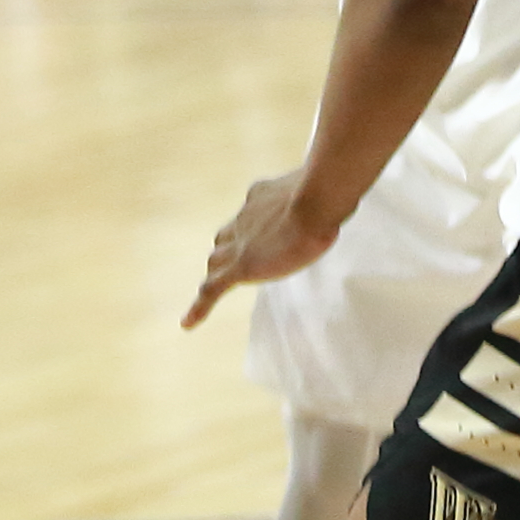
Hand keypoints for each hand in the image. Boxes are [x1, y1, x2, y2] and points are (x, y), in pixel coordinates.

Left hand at [183, 167, 340, 327]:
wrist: (313, 203)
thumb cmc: (324, 197)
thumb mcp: (317, 195)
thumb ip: (315, 200)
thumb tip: (332, 201)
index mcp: (259, 198)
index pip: (247, 215)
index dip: (247, 228)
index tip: (253, 236)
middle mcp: (244, 216)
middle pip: (225, 237)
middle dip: (226, 250)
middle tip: (231, 265)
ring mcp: (239, 242)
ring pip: (216, 260)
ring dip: (216, 272)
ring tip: (212, 290)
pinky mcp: (240, 266)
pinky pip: (211, 289)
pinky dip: (198, 306)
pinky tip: (187, 324)